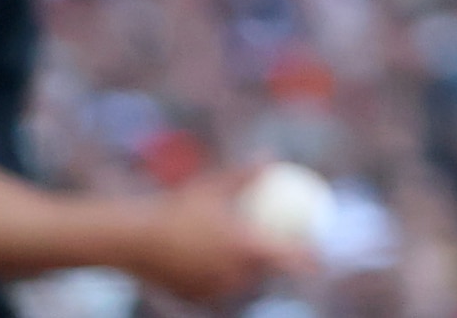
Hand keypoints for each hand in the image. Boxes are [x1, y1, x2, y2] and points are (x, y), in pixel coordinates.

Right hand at [115, 179, 307, 303]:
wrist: (134, 239)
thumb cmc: (177, 206)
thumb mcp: (214, 185)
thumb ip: (246, 174)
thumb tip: (273, 157)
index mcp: (245, 249)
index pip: (288, 258)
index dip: (309, 260)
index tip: (322, 255)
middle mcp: (233, 275)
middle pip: (265, 273)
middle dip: (277, 264)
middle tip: (289, 251)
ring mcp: (213, 290)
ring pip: (241, 283)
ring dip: (249, 273)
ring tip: (260, 260)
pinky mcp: (194, 298)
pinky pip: (216, 288)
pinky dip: (223, 278)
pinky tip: (224, 267)